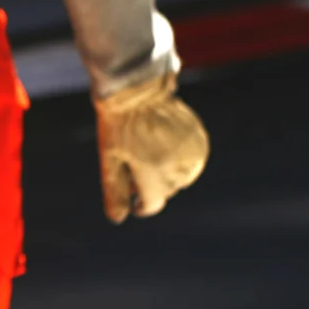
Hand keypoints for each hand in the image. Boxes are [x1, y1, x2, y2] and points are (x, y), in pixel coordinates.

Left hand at [95, 71, 208, 222]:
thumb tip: (118, 219)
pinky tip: (163, 143)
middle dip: (151, 185)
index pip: (152, 204)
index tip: (132, 199)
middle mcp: (177, 168)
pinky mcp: (200, 142)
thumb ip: (115, 191)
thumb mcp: (109, 159)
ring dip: (167, 173)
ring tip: (149, 151)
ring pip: (181, 177)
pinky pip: (192, 161)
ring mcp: (192, 155)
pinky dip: (179, 158)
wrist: (136, 89)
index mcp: (154, 175)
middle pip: (166, 191)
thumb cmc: (116, 125)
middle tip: (134, 164)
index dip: (140, 204)